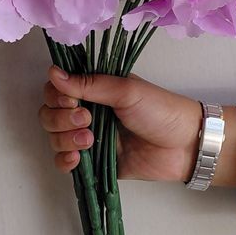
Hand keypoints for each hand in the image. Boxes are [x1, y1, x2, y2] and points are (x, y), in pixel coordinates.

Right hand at [37, 66, 235, 187]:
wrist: (184, 146)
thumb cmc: (161, 110)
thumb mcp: (126, 91)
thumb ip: (89, 84)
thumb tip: (52, 72)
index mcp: (94, 88)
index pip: (56, 88)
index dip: (57, 95)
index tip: (72, 100)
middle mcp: (87, 111)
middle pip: (50, 113)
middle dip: (60, 119)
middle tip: (86, 120)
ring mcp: (89, 137)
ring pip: (54, 138)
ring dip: (63, 139)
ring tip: (89, 141)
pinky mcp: (94, 162)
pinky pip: (65, 162)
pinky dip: (64, 161)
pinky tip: (77, 159)